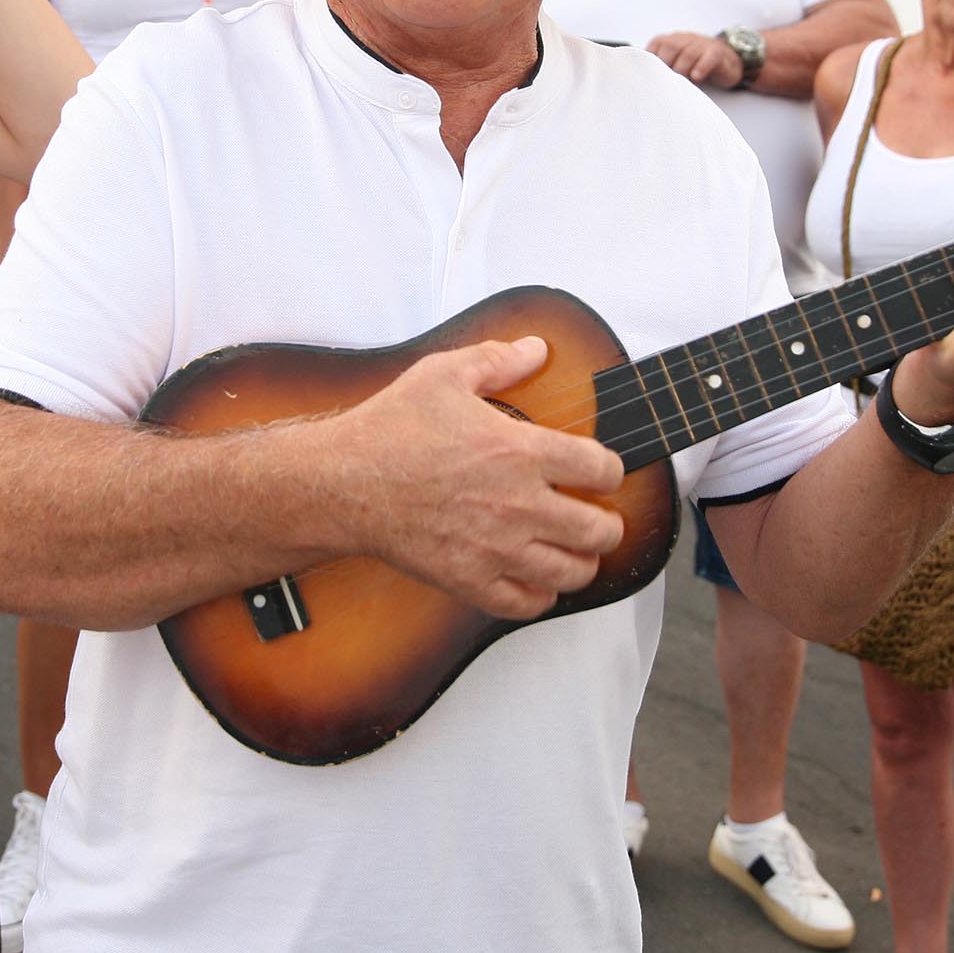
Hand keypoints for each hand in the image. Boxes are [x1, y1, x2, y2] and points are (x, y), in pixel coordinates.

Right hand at [331, 335, 626, 619]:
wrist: (343, 483)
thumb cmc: (390, 429)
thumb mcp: (443, 374)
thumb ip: (497, 359)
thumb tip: (536, 349)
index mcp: (519, 451)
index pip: (601, 468)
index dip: (610, 469)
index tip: (601, 472)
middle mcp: (517, 504)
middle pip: (599, 530)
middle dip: (608, 524)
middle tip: (600, 518)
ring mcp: (495, 547)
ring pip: (572, 572)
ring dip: (583, 562)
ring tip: (576, 551)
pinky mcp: (469, 579)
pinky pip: (527, 603)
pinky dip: (541, 596)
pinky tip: (536, 579)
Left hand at [648, 31, 743, 88]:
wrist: (726, 60)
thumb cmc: (696, 64)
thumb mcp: (677, 63)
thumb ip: (661, 67)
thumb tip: (642, 79)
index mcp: (673, 40)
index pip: (657, 43)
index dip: (653, 58)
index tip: (651, 74)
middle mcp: (686, 39)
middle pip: (671, 46)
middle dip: (667, 64)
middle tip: (666, 80)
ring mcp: (702, 44)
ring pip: (689, 52)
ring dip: (683, 68)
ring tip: (682, 80)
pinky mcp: (717, 53)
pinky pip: (709, 56)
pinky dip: (701, 67)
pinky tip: (697, 77)